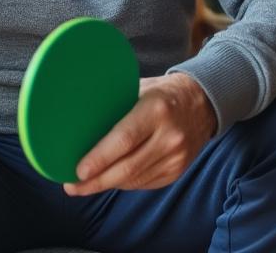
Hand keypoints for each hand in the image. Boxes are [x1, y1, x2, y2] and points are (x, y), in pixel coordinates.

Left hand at [63, 72, 215, 196]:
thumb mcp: (138, 88)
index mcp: (156, 109)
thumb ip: (114, 105)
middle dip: (96, 181)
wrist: (203, 103)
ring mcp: (177, 157)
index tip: (78, 170)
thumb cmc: (160, 93)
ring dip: (107, 185)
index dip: (99, 158)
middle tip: (72, 186)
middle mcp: (170, 136)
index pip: (124, 139)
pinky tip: (108, 180)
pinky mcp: (178, 171)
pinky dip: (124, 183)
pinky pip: (144, 183)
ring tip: (83, 186)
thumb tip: (76, 121)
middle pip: (127, 167)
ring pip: (135, 180)